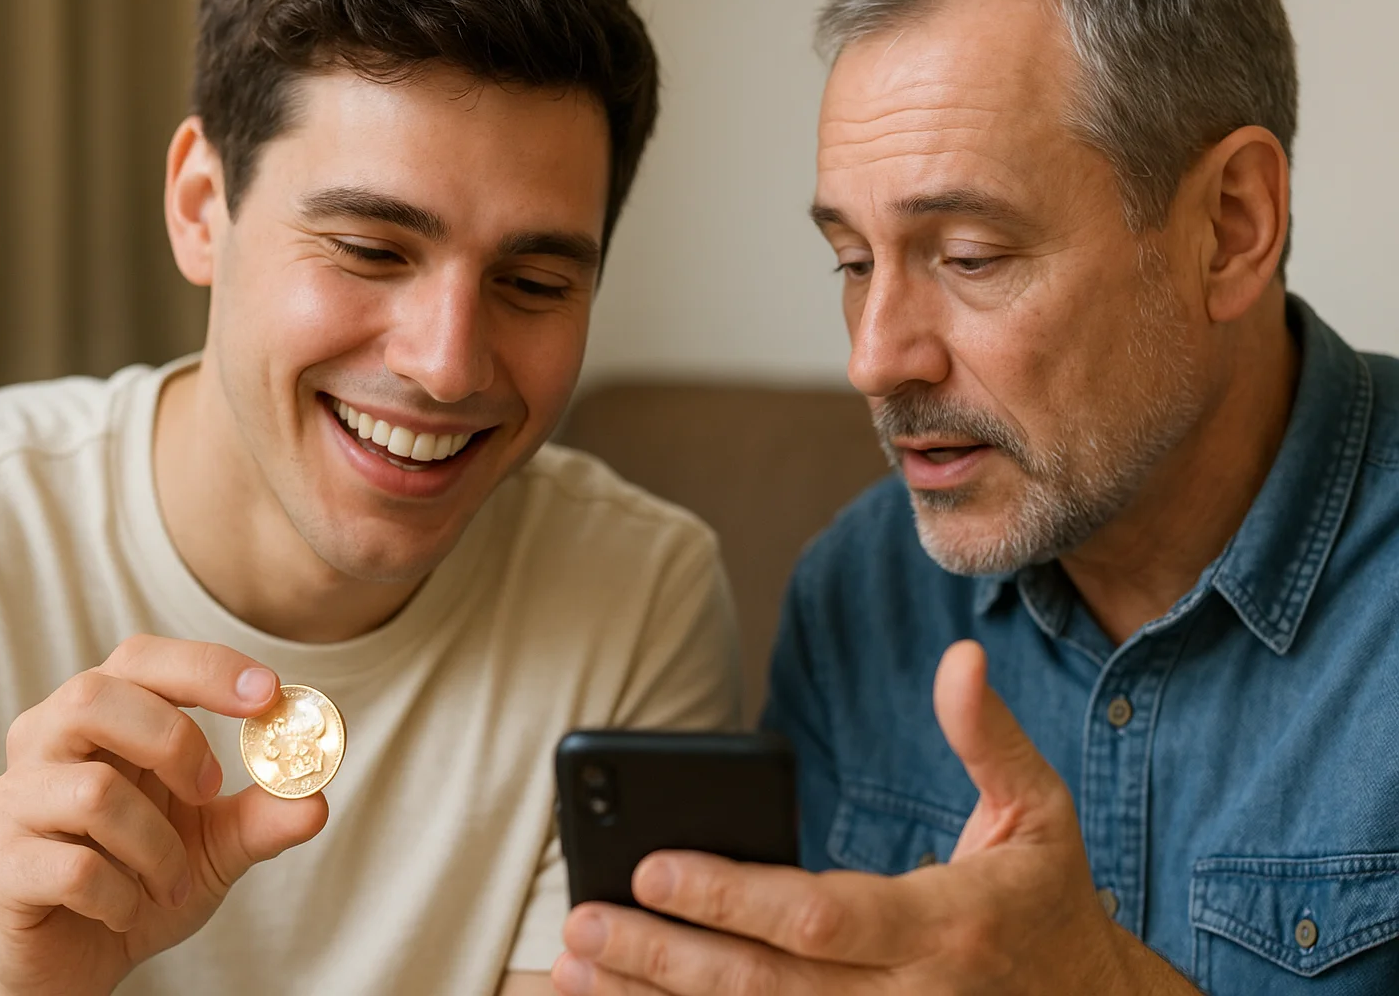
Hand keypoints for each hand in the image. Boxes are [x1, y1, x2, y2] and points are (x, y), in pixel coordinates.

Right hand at [0, 636, 329, 995]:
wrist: (76, 958)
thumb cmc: (140, 876)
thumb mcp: (216, 844)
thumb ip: (263, 816)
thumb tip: (316, 801)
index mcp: (98, 717)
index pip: (140, 658)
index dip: (204, 667)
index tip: (268, 694)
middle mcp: (44, 743)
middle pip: (95, 697)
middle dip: (174, 741)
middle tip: (211, 791)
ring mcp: (15, 803)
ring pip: (93, 792)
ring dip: (157, 846)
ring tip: (171, 881)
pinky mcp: (0, 867)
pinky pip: (73, 868)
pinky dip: (121, 895)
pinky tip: (127, 909)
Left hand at [552, 641, 1197, 995]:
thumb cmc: (1046, 902)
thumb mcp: (1038, 812)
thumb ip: (989, 738)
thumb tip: (958, 659)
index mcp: (947, 926)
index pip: (821, 914)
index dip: (732, 897)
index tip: (654, 867)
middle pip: (766, 985)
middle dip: (665, 957)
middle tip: (582, 924)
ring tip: (575, 972)